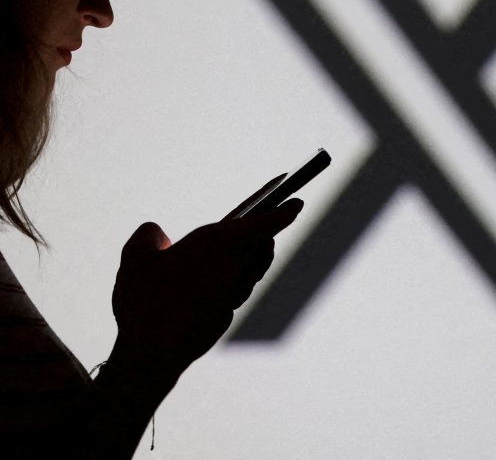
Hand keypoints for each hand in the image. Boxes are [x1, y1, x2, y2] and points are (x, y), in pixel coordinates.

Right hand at [110, 197, 302, 375]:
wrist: (150, 355)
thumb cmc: (144, 301)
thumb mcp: (135, 258)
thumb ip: (148, 237)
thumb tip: (157, 233)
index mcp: (220, 244)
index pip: (263, 223)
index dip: (282, 212)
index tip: (297, 204)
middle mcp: (235, 268)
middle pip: (260, 245)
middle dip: (263, 233)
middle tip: (263, 221)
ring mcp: (234, 295)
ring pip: (252, 270)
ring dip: (252, 257)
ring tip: (245, 247)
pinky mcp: (225, 316)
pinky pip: (236, 291)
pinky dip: (233, 281)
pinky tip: (216, 282)